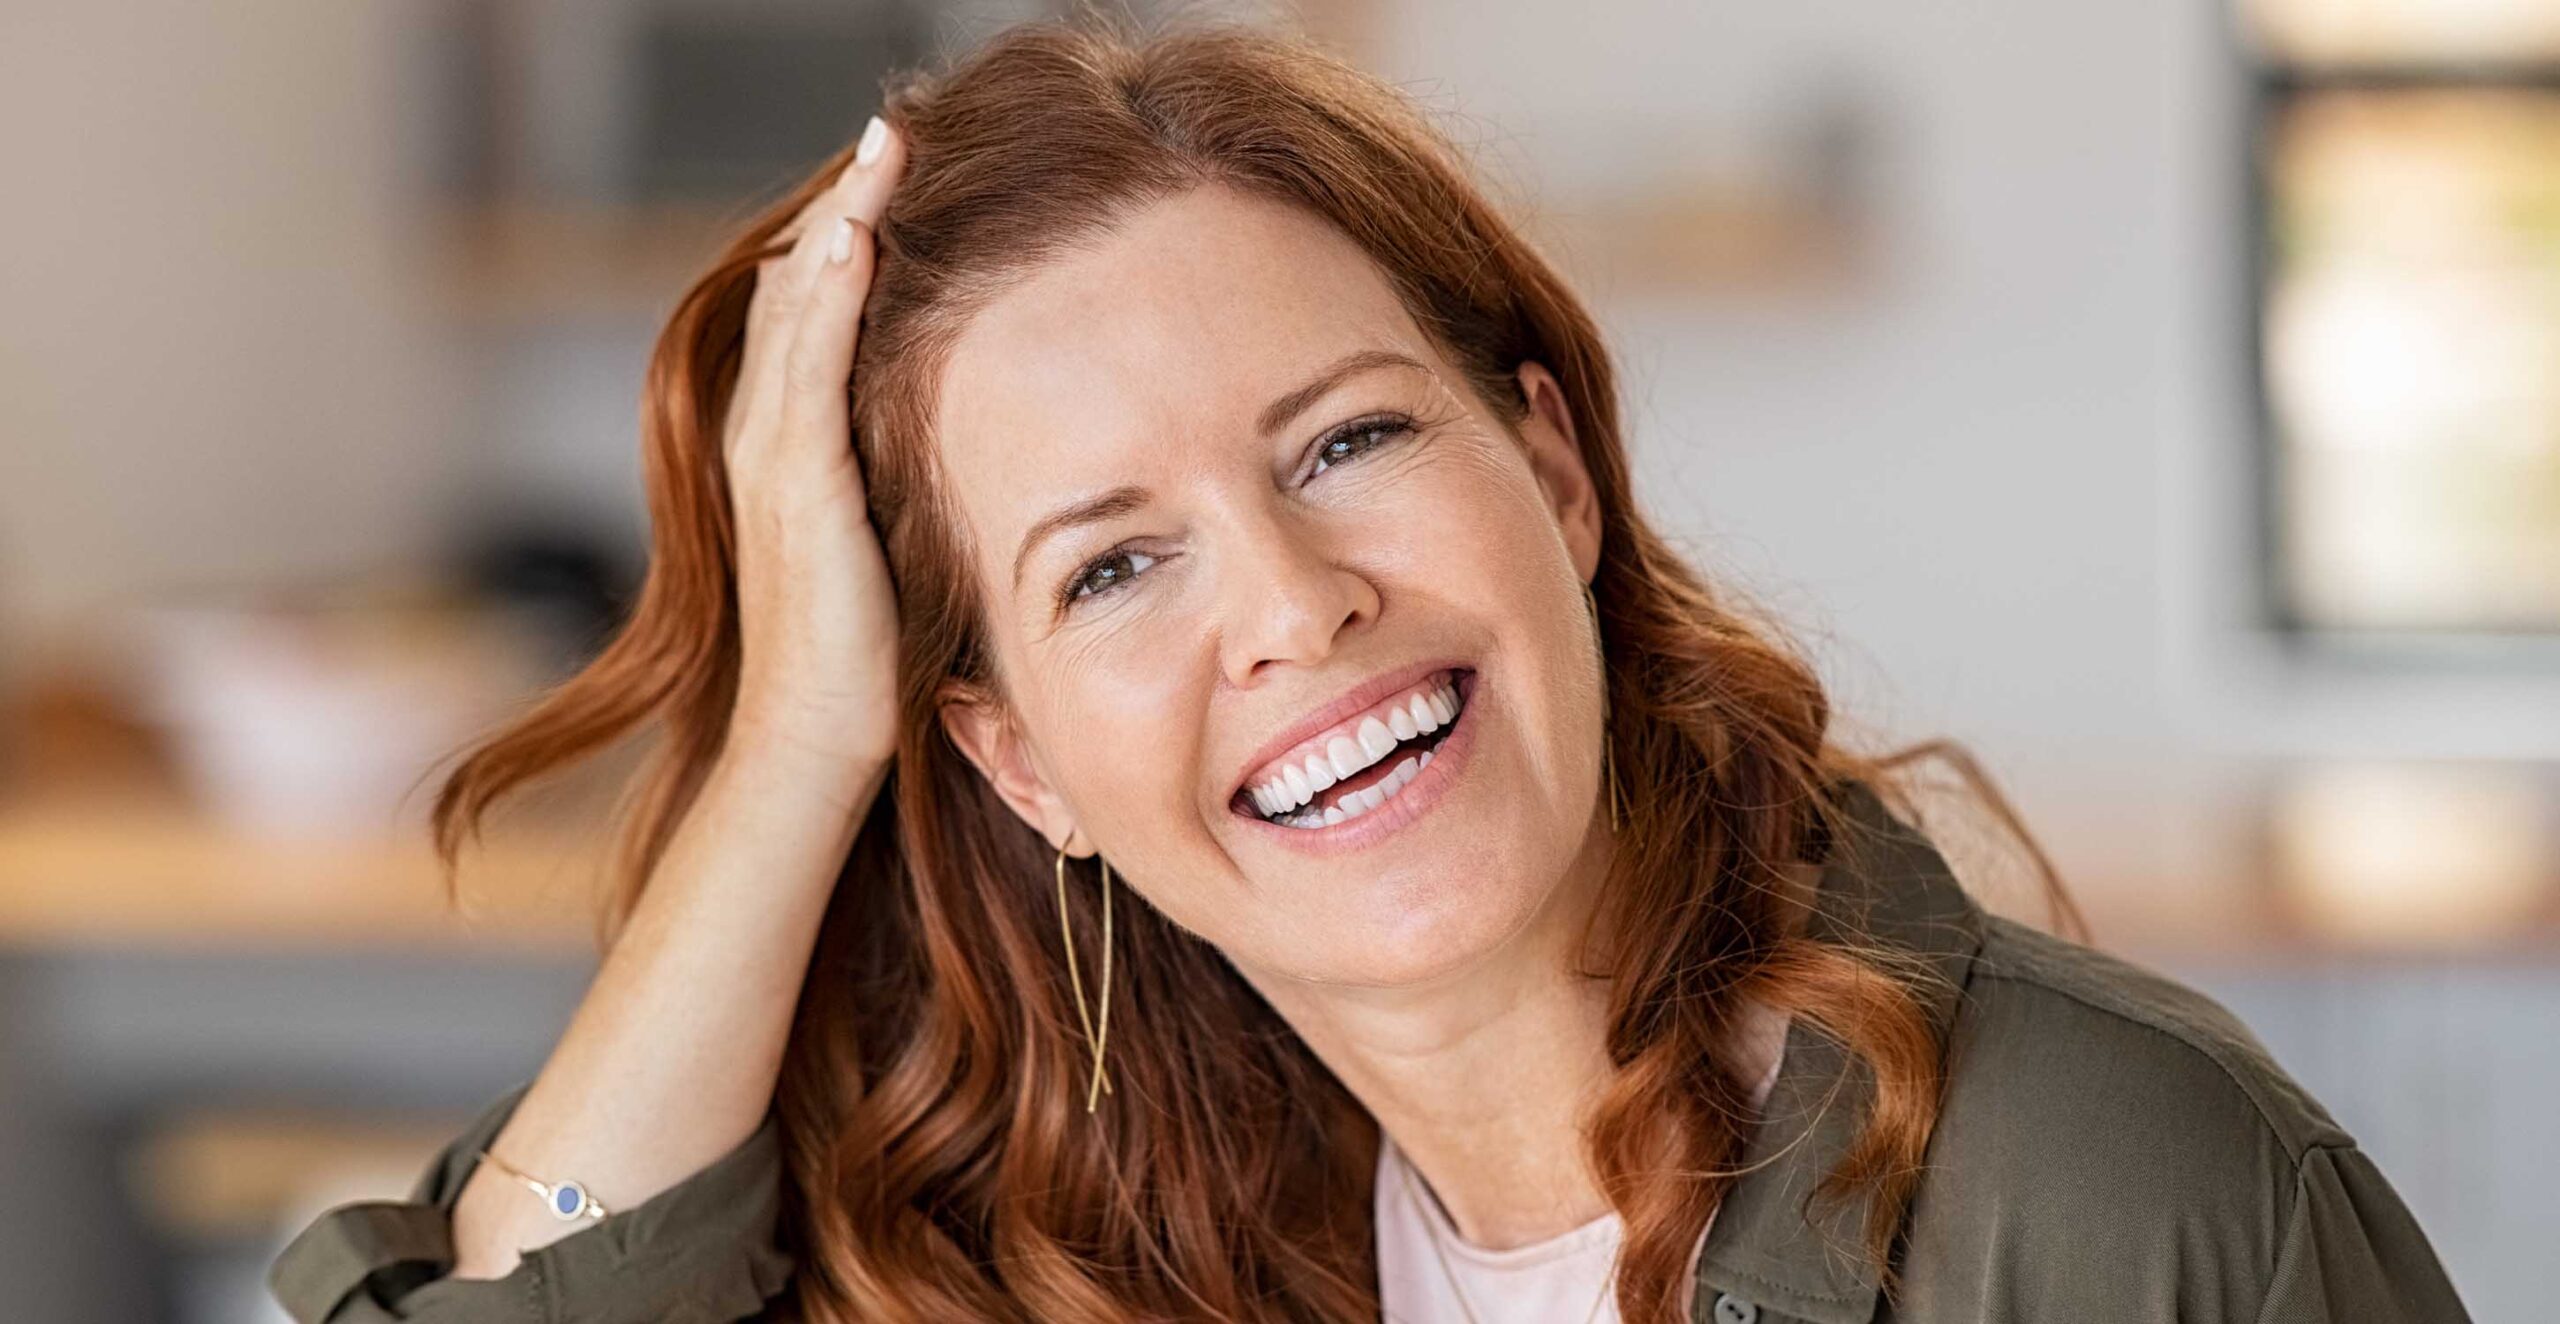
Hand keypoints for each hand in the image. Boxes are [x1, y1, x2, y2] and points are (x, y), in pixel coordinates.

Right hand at [723, 115, 908, 772]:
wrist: (815, 743)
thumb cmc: (864, 659)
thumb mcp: (890, 539)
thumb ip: (904, 477)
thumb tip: (972, 432)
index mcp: (788, 442)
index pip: (814, 306)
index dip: (850, 234)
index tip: (899, 173)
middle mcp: (765, 433)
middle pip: (799, 281)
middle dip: (846, 203)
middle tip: (894, 129)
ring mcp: (773, 456)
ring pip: (798, 304)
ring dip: (840, 218)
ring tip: (882, 146)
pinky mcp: (797, 487)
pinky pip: (808, 365)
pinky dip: (829, 293)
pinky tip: (856, 233)